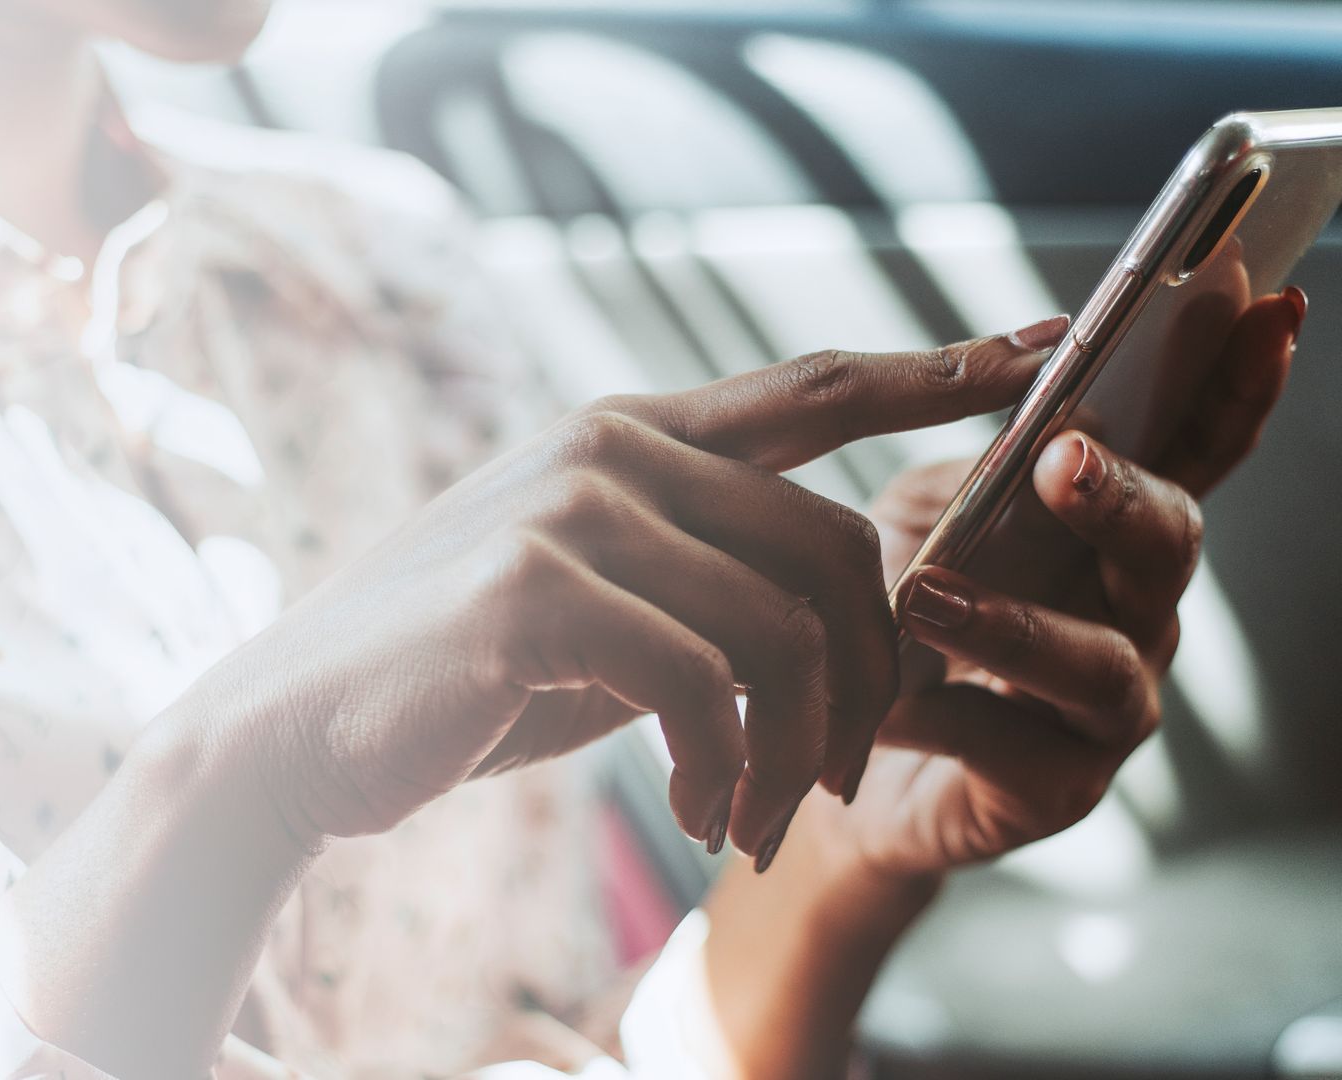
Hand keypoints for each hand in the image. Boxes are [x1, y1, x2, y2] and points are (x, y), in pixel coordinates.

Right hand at [161, 320, 1072, 864]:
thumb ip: (699, 577)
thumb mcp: (599, 607)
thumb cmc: (460, 677)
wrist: (298, 729)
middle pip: (834, 544)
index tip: (1042, 356)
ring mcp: (567, 510)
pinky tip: (698, 814)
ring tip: (755, 818)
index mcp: (628, 437)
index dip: (936, 370)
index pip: (812, 389)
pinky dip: (726, 769)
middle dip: (869, 679)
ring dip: (796, 750)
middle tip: (836, 781)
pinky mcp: (531, 590)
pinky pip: (704, 684)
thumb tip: (835, 612)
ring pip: (782, 626)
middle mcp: (607, 450)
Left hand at [808, 287, 1305, 879]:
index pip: (1197, 448)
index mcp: (1115, 528)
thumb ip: (982, 460)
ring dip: (1017, 624)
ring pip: (1097, 662)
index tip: (1268, 310)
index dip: (1238, 385)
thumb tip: (1031, 368)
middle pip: (1169, 544)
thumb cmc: (899, 615)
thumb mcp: (928, 513)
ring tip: (926, 598)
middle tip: (1063, 459)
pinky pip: (1010, 747)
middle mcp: (1135, 610)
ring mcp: (1110, 705)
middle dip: (1122, 498)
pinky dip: (939, 714)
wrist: (839, 748)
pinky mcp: (1058, 786)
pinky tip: (881, 699)